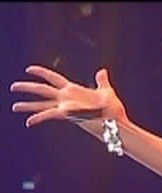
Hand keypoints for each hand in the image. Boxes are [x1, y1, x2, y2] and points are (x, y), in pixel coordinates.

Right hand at [10, 66, 127, 134]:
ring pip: (42, 103)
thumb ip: (101, 81)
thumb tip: (102, 71)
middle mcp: (66, 98)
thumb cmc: (113, 109)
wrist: (117, 122)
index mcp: (73, 90)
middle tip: (12, 87)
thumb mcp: (106, 91)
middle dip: (28, 87)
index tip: (29, 69)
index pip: (53, 77)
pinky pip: (49, 114)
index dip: (41, 72)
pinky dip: (39, 117)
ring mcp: (65, 106)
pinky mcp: (67, 114)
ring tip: (14, 107)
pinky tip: (29, 122)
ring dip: (28, 105)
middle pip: (42, 89)